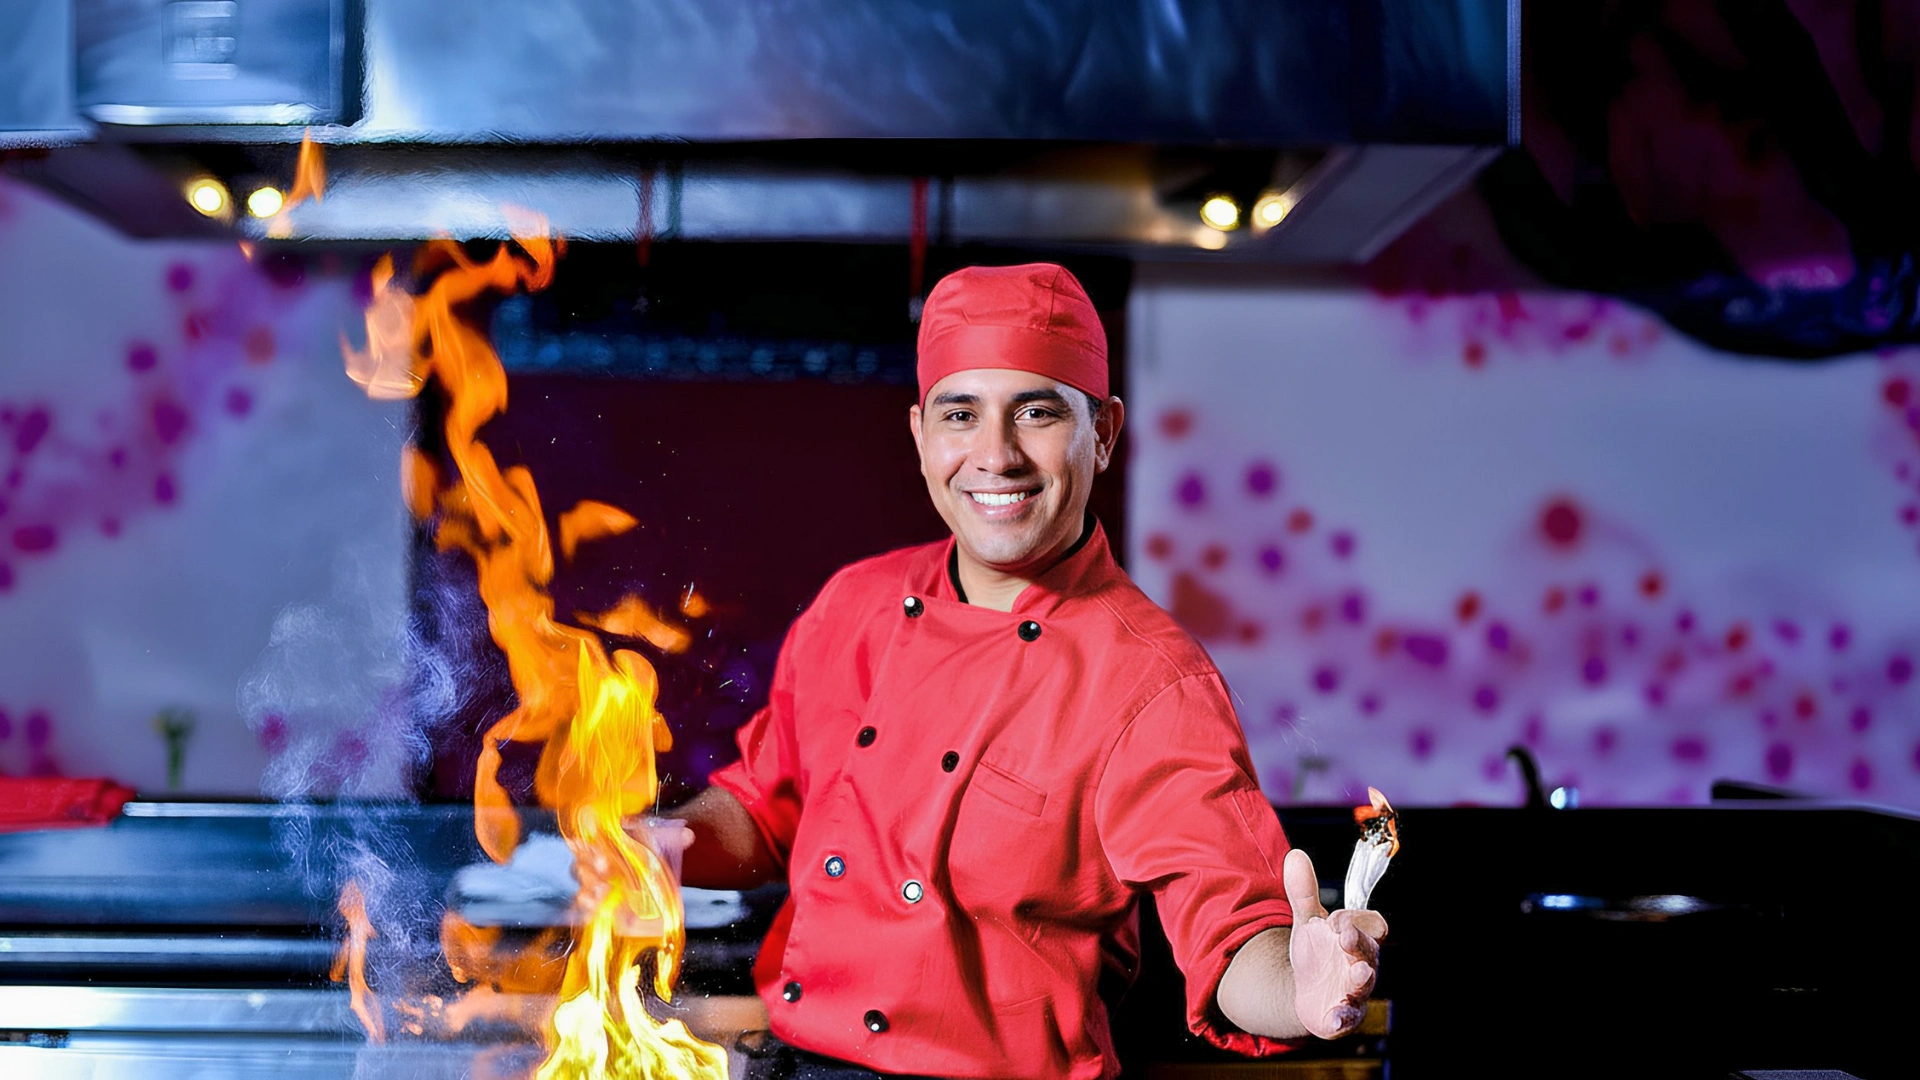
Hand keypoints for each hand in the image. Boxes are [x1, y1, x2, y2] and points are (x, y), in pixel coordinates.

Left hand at [1283, 848, 1386, 1038]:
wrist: (1306, 990)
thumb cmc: (1316, 953)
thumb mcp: (1307, 922)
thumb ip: (1303, 893)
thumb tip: (1295, 855)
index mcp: (1357, 937)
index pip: (1370, 925)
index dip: (1356, 920)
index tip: (1335, 919)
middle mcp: (1362, 963)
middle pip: (1369, 952)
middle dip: (1359, 945)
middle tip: (1346, 939)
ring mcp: (1354, 990)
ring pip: (1364, 985)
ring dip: (1361, 980)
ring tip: (1357, 976)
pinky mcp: (1343, 1015)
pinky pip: (1347, 1017)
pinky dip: (1342, 1017)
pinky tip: (1334, 1015)